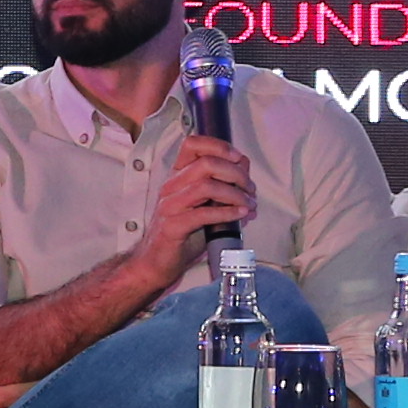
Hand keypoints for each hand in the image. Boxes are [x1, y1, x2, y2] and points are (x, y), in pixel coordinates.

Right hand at [137, 134, 253, 279]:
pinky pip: (203, 214)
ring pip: (206, 186)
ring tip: (248, 204)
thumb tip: (246, 173)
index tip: (239, 159)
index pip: (193, 145)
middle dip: (236, 174)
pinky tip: (241, 215)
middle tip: (250, 189)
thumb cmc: (184, 234)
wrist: (157, 262)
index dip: (219, 146)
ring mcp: (170, 205)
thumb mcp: (205, 205)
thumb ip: (222, 187)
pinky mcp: (173, 226)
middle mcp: (171, 186)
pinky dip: (227, 213)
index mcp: (177, 177)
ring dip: (235, 194)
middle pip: (206, 163)